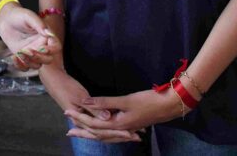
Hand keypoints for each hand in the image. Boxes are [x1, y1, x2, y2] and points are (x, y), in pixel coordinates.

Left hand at [0, 5, 58, 69]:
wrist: (5, 19)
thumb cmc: (18, 15)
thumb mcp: (29, 16)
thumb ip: (39, 24)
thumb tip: (50, 34)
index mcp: (46, 36)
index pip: (56, 47)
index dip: (51, 50)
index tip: (42, 48)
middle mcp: (41, 46)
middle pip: (48, 59)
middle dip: (39, 58)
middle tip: (28, 50)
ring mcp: (32, 53)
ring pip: (37, 65)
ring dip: (29, 62)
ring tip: (20, 52)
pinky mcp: (23, 57)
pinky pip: (25, 67)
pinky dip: (20, 66)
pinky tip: (14, 57)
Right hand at [39, 66, 142, 143]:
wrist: (53, 79)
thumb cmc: (66, 86)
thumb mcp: (80, 96)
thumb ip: (94, 108)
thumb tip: (107, 118)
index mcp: (81, 120)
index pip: (102, 131)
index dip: (117, 132)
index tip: (131, 134)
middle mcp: (82, 123)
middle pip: (103, 134)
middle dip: (120, 136)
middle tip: (137, 137)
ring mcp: (82, 119)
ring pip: (101, 131)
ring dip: (116, 133)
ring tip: (131, 135)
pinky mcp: (83, 113)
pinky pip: (99, 124)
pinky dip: (109, 126)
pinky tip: (116, 127)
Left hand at [64, 89, 183, 140]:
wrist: (170, 105)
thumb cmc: (149, 101)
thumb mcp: (126, 100)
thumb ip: (105, 102)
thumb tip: (85, 101)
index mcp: (118, 124)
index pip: (93, 123)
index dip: (79, 117)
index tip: (67, 112)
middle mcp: (121, 130)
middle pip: (97, 133)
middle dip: (82, 130)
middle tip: (68, 131)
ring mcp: (127, 129)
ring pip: (105, 135)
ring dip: (92, 134)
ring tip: (81, 133)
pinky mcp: (131, 126)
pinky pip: (113, 134)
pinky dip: (104, 134)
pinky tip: (102, 132)